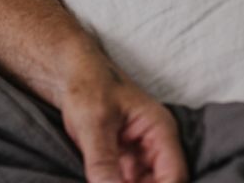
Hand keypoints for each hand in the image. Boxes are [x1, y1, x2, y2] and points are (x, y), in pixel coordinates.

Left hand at [60, 69, 187, 182]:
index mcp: (160, 130)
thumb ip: (102, 162)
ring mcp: (139, 154)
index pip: (174, 176)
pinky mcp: (122, 160)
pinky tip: (101, 182)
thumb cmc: (87, 85)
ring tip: (102, 181)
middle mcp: (155, 145)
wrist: (68, 72)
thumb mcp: (93, 124)